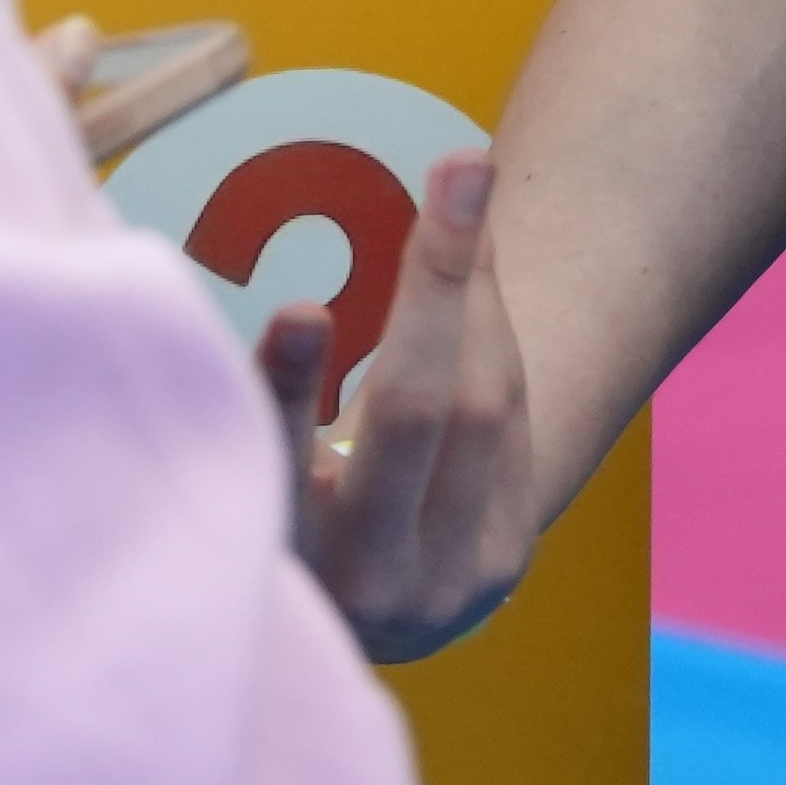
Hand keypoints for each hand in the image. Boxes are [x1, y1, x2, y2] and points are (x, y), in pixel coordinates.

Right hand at [276, 153, 544, 659]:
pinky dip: (494, 331)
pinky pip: (514, 421)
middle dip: (438, 281)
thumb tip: (308, 252)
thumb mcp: (272, 468)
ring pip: (481, 406)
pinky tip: (477, 262)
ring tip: (465, 184)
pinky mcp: (505, 566)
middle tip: (460, 166)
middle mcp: (362, 582)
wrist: (373, 618)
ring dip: (476, 286)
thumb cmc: (296, 517)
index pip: (282, 464)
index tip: (303, 309)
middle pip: (411, 413)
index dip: (290, 388)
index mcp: (275, 558)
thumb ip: (283, 381)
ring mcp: (445, 582)